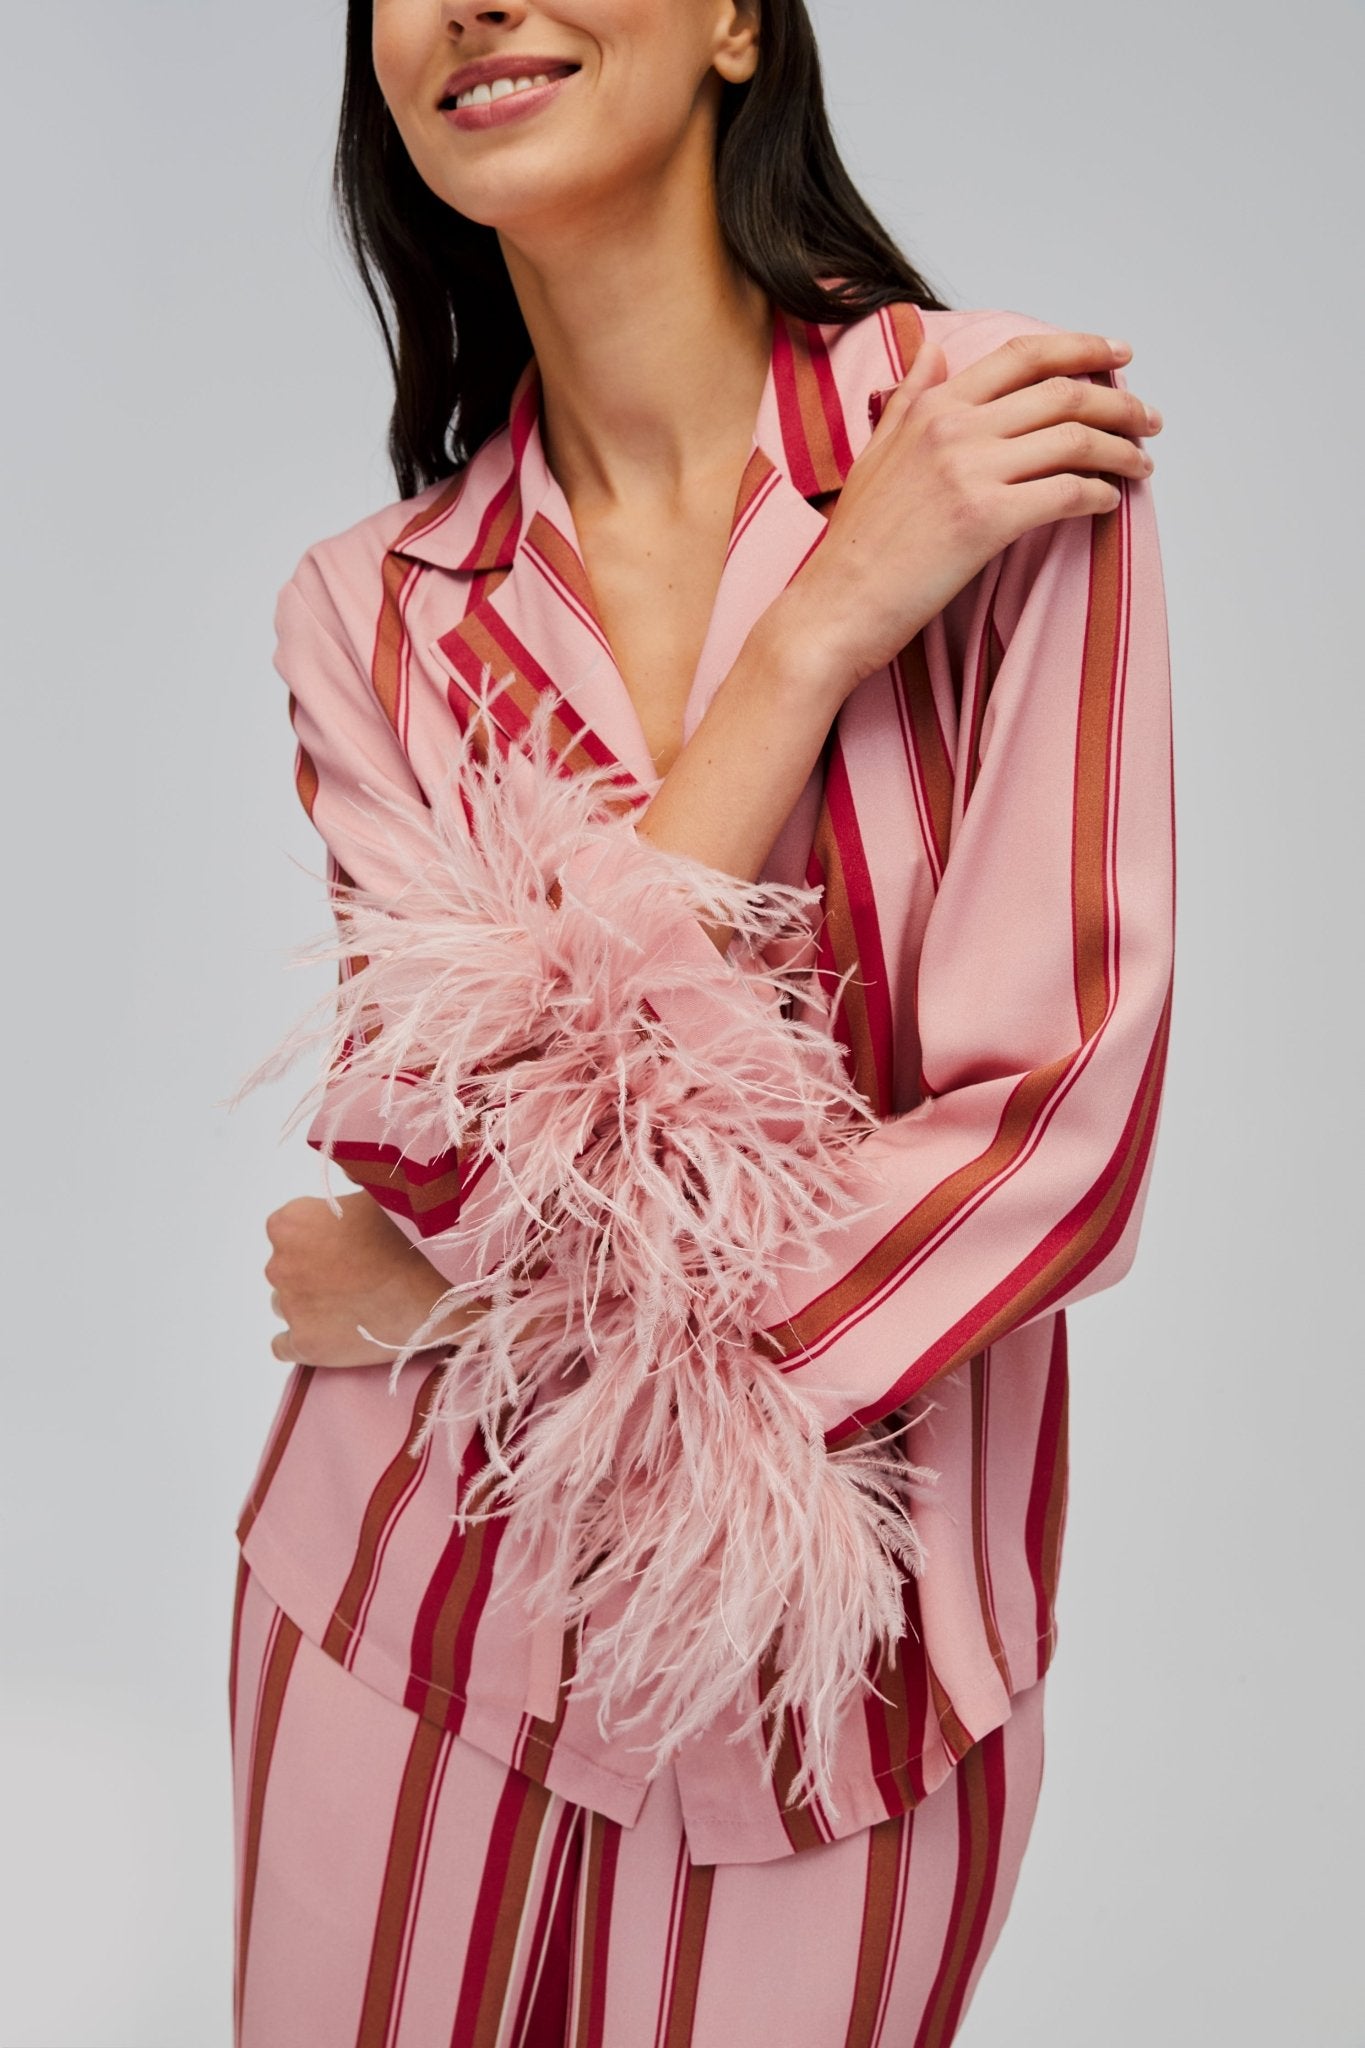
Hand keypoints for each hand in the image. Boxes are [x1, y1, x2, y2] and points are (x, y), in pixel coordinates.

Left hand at [263, 1191, 477, 1367]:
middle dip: (314, 1274)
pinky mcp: (306, 1345)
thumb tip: (343, 1185)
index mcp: (290, 1222)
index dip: (318, 1239)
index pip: (287, 1232)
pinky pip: (285, 1346)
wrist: (438, 1287)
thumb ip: (347, 1194)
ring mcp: (292, 1308)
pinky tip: (335, 1335)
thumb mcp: (377, 1193)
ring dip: (311, 1306)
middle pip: (287, 1271)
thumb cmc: (411, 1234)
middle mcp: (280, 1264)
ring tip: (354, 1306)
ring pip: (288, 1307)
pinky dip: (305, 1341)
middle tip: (356, 1277)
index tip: (346, 1246)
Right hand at [772, 329, 1161, 699]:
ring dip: (1120, 449)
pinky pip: (1066, 492)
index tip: (1119, 357)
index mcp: (931, 406)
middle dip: (1119, 401)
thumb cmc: (856, 543)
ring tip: (1140, 464)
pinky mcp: (986, 519)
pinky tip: (1109, 503)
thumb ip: (908, 398)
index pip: (1023, 356)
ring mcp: (970, 471)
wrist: (836, 605)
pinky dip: (1099, 494)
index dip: (1082, 348)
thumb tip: (933, 352)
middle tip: (1148, 419)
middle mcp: (953, 426)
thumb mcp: (875, 453)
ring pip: (1073, 438)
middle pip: (1062, 392)